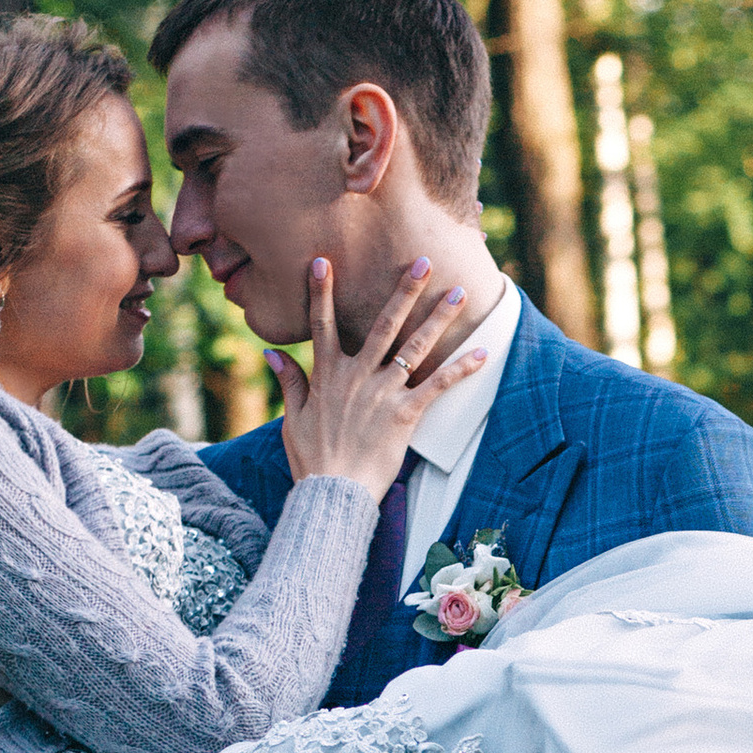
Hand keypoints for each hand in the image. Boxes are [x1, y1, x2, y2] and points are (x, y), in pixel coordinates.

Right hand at [273, 258, 488, 497]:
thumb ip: (289, 380)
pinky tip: (482, 353)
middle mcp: (357, 376)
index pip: (321, 324)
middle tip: (424, 262)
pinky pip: (437, 386)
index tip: (323, 261)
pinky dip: (460, 369)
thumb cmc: (312, 457)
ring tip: (459, 294)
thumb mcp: (293, 417)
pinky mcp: (404, 414)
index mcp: (328, 375)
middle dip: (405, 291)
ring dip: (438, 319)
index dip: (321, 292)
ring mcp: (382, 393)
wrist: (333, 491)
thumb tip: (271, 352)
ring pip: (415, 347)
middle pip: (383, 324)